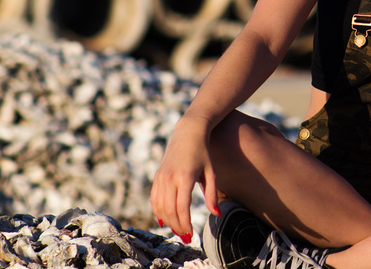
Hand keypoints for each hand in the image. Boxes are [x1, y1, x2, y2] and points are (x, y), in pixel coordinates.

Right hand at [149, 117, 219, 242]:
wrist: (188, 132)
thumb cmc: (203, 152)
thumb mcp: (211, 172)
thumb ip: (212, 194)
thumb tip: (216, 214)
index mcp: (185, 177)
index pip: (182, 208)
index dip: (185, 224)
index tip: (191, 235)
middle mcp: (170, 178)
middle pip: (169, 210)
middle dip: (177, 227)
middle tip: (186, 237)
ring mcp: (161, 177)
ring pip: (160, 207)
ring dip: (167, 222)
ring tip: (178, 230)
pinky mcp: (157, 176)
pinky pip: (154, 198)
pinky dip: (158, 211)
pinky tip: (164, 220)